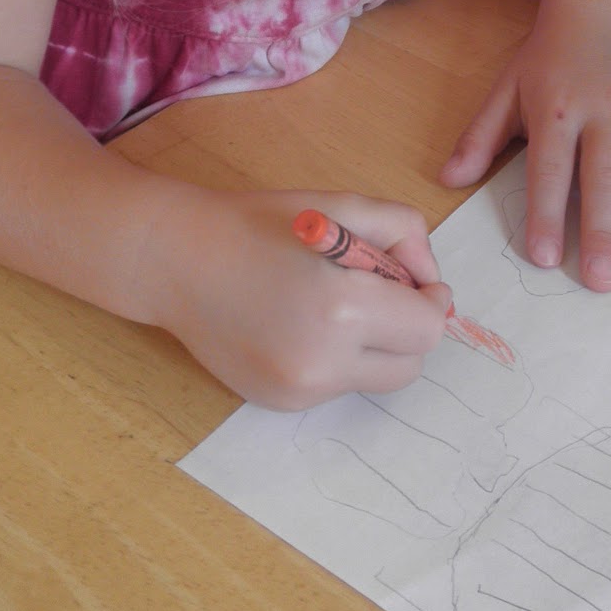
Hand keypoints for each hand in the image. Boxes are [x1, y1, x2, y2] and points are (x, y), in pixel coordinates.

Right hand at [141, 185, 451, 409]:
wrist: (179, 261)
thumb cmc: (263, 224)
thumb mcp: (345, 206)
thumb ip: (406, 234)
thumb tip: (430, 282)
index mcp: (343, 310)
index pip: (426, 330)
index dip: (431, 302)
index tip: (418, 284)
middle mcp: (323, 364)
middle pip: (409, 365)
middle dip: (408, 329)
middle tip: (384, 293)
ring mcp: (297, 392)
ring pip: (373, 378)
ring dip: (374, 346)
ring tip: (335, 303)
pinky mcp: (279, 404)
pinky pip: (335, 386)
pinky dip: (337, 358)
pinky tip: (302, 323)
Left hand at [439, 13, 610, 290]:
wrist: (595, 16)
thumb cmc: (545, 63)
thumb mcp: (505, 91)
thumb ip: (479, 138)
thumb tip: (447, 181)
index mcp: (556, 107)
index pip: (550, 168)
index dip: (547, 213)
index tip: (545, 258)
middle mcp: (603, 110)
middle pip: (604, 176)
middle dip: (604, 230)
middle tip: (602, 281)